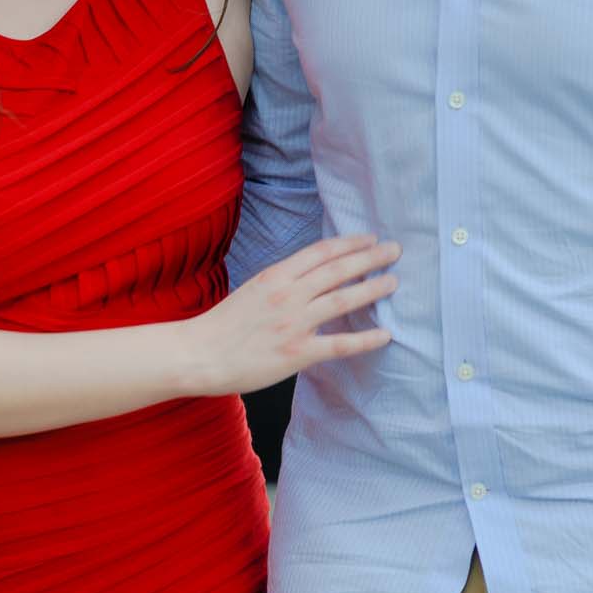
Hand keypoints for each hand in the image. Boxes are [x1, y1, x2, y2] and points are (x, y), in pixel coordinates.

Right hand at [183, 234, 398, 394]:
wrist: (199, 354)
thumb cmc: (223, 325)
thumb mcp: (253, 289)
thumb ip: (283, 282)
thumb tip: (313, 278)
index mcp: (276, 276)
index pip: (321, 252)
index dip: (349, 243)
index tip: (370, 238)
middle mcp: (288, 295)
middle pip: (337, 270)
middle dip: (370, 258)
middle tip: (394, 250)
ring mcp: (294, 323)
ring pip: (342, 300)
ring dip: (372, 289)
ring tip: (393, 281)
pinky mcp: (297, 353)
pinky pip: (339, 344)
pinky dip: (365, 339)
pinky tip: (385, 335)